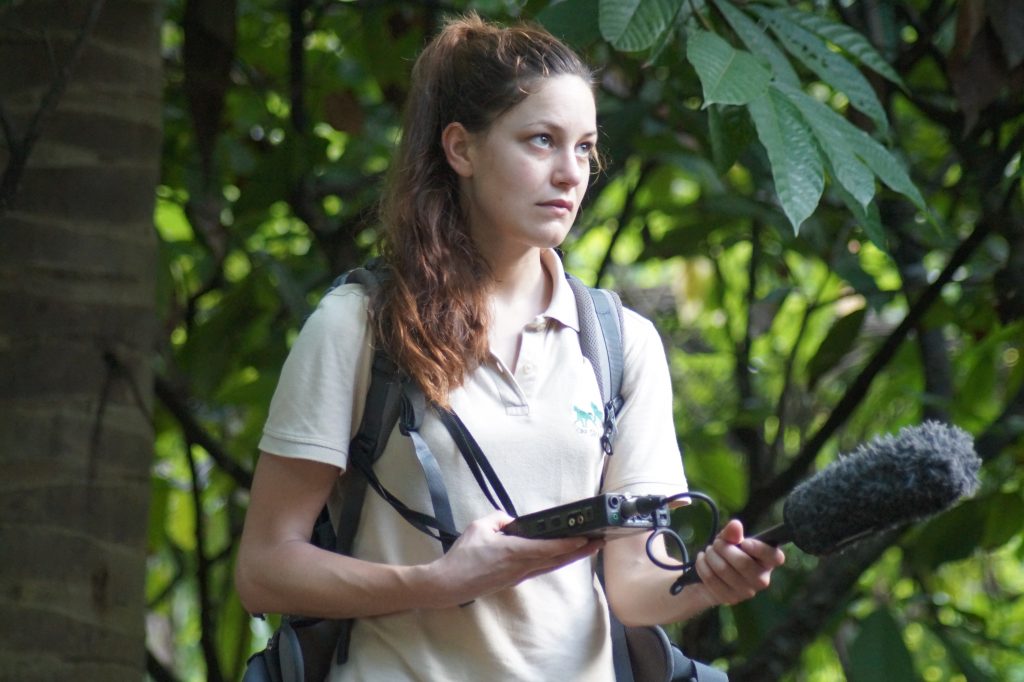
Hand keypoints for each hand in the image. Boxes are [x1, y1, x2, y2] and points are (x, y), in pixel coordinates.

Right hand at [425, 511, 603, 607]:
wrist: (450, 584)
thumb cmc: (463, 555)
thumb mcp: (479, 527)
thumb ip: (500, 519)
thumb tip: (513, 523)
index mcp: (514, 551)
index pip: (547, 547)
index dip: (568, 543)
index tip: (585, 539)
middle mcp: (521, 566)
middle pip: (556, 559)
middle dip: (579, 551)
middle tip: (597, 543)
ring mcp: (519, 576)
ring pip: (550, 566)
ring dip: (569, 557)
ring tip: (585, 548)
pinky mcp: (514, 580)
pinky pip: (540, 569)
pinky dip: (554, 562)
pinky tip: (559, 557)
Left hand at [693, 520, 784, 606]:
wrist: (713, 577)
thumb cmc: (728, 555)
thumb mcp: (730, 540)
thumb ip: (733, 533)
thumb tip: (735, 525)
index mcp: (767, 562)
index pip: (775, 557)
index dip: (760, 549)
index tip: (744, 542)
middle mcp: (762, 580)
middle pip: (743, 563)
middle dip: (724, 548)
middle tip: (716, 543)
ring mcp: (747, 592)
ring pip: (724, 570)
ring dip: (711, 556)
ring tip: (709, 551)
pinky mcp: (730, 598)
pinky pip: (712, 579)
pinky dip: (702, 565)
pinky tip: (702, 560)